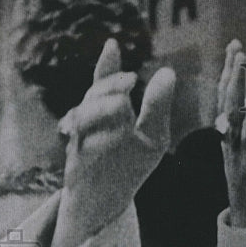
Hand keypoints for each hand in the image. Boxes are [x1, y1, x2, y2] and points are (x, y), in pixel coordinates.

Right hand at [51, 39, 175, 246]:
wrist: (106, 202)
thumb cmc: (128, 165)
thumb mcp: (152, 136)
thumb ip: (157, 107)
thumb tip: (168, 72)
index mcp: (107, 112)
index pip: (104, 83)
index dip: (107, 64)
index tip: (113, 44)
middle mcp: (90, 122)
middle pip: (94, 95)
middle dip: (110, 85)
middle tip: (131, 80)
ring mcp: (81, 142)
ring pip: (84, 118)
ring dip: (103, 108)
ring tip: (124, 104)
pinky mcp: (77, 165)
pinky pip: (82, 149)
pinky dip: (95, 141)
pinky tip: (115, 135)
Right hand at [217, 39, 245, 229]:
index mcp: (231, 140)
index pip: (228, 101)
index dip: (231, 75)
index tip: (236, 50)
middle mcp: (229, 144)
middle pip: (226, 101)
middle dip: (231, 72)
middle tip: (236, 46)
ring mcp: (236, 154)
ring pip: (232, 114)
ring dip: (238, 85)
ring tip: (243, 60)